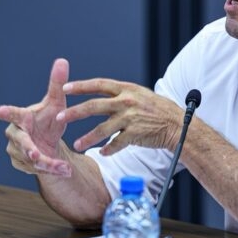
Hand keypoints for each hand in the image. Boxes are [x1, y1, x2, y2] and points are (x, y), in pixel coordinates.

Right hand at [0, 58, 71, 176]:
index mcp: (22, 117)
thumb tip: (62, 61)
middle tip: (36, 155)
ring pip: (32, 160)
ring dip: (49, 164)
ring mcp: (16, 151)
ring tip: (65, 167)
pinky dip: (52, 171)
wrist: (48, 141)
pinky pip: (37, 170)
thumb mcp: (56, 103)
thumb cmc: (48, 118)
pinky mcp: (21, 164)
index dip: (7, 112)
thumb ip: (57, 84)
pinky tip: (64, 170)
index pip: (13, 113)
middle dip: (29, 150)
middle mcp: (15, 134)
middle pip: (22, 143)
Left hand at [57, 78, 182, 155]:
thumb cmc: (160, 110)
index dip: (81, 85)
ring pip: (102, 128)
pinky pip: (117, 143)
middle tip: (58, 117)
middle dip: (74, 112)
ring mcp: (131, 117)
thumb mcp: (141, 95)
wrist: (179, 125)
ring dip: (87, 137)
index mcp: (127, 89)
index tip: (65, 87)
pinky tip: (101, 153)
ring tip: (76, 144)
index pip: (99, 84)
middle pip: (94, 106)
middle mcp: (126, 101)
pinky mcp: (135, 133)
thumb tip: (105, 94)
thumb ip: (122, 95)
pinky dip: (108, 149)